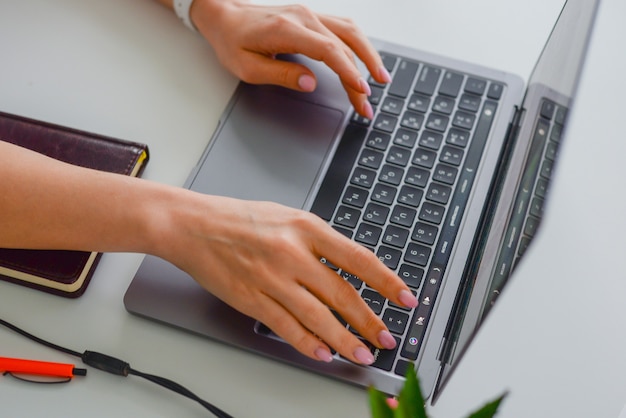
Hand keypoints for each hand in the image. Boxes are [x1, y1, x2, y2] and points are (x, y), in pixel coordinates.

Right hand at [154, 193, 416, 363]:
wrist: (193, 225)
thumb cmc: (238, 218)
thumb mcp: (287, 216)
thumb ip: (318, 241)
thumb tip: (348, 269)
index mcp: (306, 227)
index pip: (359, 259)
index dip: (387, 282)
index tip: (405, 298)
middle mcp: (293, 253)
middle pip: (343, 294)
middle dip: (370, 321)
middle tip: (386, 337)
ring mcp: (272, 279)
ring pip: (319, 317)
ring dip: (344, 340)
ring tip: (362, 353)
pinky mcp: (252, 300)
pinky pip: (287, 327)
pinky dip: (308, 344)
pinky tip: (322, 353)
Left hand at [190, 0, 390, 117]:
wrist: (225, 16)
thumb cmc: (233, 41)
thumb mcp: (247, 66)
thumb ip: (280, 74)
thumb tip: (309, 83)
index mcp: (287, 29)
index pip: (329, 51)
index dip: (349, 72)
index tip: (361, 90)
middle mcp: (304, 17)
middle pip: (344, 46)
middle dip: (361, 77)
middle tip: (368, 103)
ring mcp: (310, 15)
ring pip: (350, 33)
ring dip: (369, 56)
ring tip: (382, 78)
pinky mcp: (312, 17)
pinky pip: (344, 27)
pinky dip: (359, 44)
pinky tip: (367, 58)